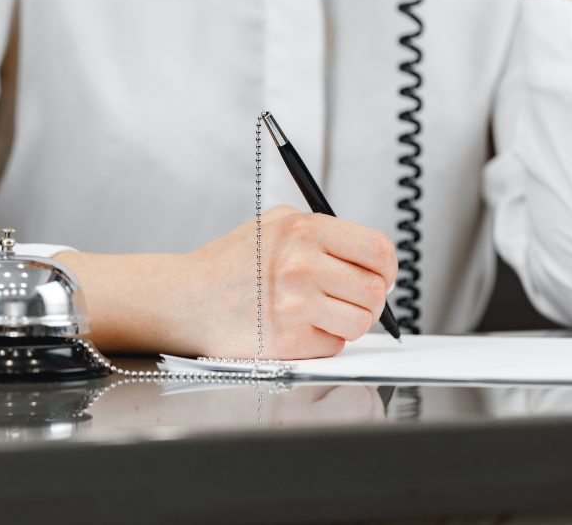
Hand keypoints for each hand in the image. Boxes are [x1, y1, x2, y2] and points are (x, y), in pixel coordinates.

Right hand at [58, 206, 396, 359]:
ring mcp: (296, 304)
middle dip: (370, 300)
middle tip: (352, 301)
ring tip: (324, 315)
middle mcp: (302, 264)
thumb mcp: (275, 225)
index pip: (378, 250)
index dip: (386, 268)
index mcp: (304, 229)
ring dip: (349, 323)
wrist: (185, 299)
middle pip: (375, 290)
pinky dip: (323, 342)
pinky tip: (299, 329)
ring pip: (360, 322)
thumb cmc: (230, 264)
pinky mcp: (288, 340)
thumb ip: (324, 233)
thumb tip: (373, 258)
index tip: (381, 276)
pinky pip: (334, 346)